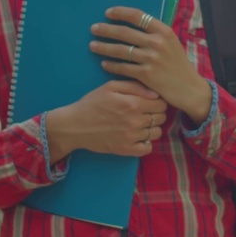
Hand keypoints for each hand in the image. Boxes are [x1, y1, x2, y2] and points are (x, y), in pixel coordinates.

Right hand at [46, 80, 167, 160]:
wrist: (74, 125)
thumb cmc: (92, 103)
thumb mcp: (111, 86)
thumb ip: (135, 87)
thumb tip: (155, 94)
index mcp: (132, 103)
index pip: (161, 104)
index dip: (158, 102)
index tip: (151, 102)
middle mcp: (134, 121)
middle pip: (161, 118)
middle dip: (156, 114)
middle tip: (145, 112)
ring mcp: (131, 137)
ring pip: (156, 133)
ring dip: (152, 128)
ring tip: (141, 124)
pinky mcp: (125, 150)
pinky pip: (148, 148)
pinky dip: (146, 143)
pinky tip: (138, 137)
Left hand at [92, 6, 212, 122]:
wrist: (189, 88)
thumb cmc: (178, 65)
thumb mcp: (171, 43)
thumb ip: (155, 34)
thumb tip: (132, 25)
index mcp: (164, 31)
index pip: (138, 15)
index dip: (120, 13)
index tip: (108, 13)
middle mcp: (157, 42)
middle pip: (124, 32)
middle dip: (106, 29)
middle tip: (94, 29)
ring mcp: (151, 58)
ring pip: (120, 50)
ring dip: (103, 47)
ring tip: (93, 45)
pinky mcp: (146, 74)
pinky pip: (123, 67)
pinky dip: (111, 65)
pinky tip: (104, 63)